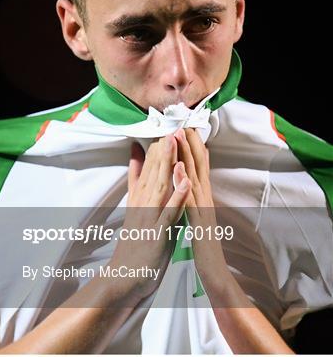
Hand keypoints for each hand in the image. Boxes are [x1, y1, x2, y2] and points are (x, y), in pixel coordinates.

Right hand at [108, 134, 191, 303]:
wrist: (124, 275)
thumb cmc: (134, 239)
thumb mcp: (133, 204)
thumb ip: (134, 177)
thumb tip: (135, 151)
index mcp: (140, 196)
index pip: (148, 165)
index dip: (159, 144)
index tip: (167, 122)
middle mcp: (143, 202)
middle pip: (153, 170)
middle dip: (163, 146)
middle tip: (171, 122)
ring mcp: (150, 216)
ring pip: (160, 185)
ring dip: (167, 163)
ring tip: (175, 141)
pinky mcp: (158, 232)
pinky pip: (170, 212)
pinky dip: (178, 197)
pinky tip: (187, 181)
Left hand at [174, 128, 230, 295]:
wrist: (214, 271)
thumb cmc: (203, 244)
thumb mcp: (197, 216)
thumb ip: (193, 198)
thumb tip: (189, 183)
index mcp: (201, 196)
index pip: (197, 166)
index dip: (191, 145)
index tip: (184, 126)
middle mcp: (204, 197)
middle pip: (198, 165)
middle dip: (191, 142)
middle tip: (184, 119)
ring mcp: (203, 208)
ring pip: (195, 176)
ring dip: (188, 154)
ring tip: (180, 134)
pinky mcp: (199, 221)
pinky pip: (190, 198)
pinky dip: (184, 183)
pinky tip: (178, 169)